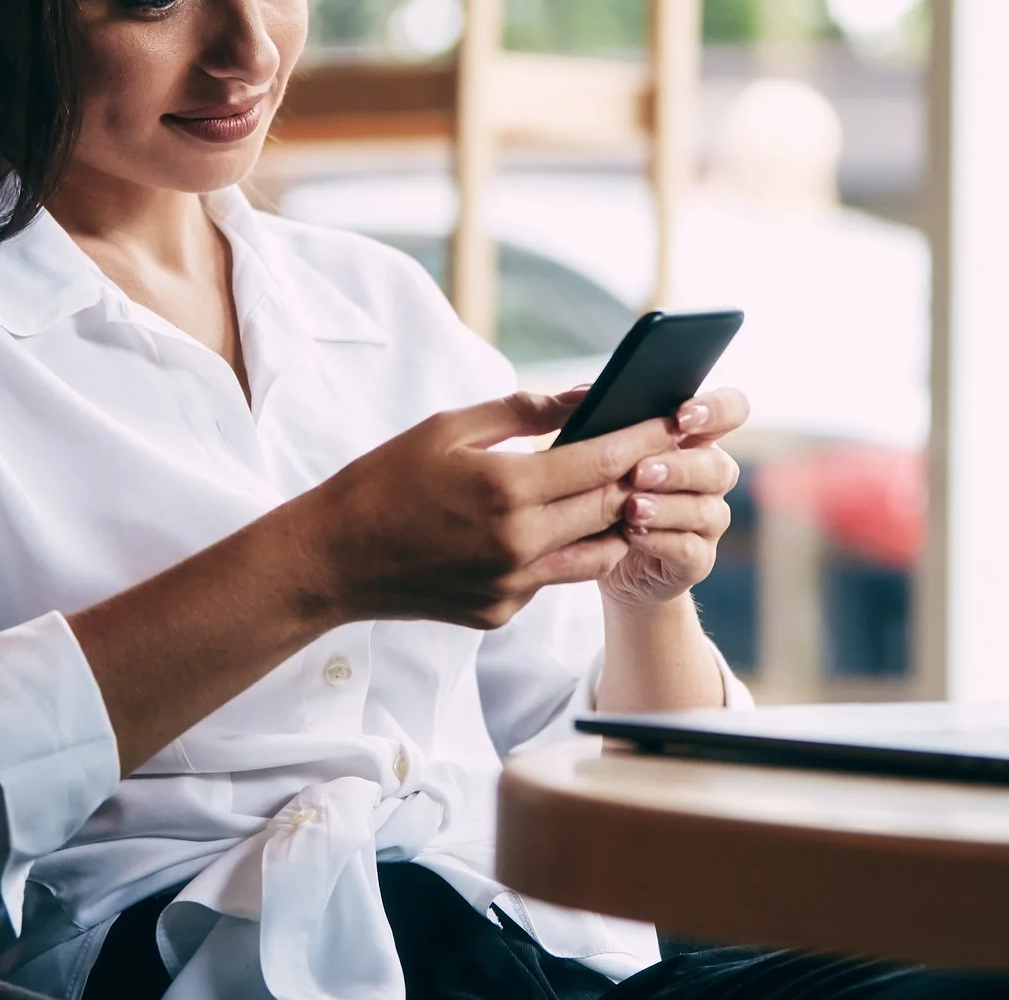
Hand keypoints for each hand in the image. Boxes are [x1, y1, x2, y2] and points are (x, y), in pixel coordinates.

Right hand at [293, 391, 676, 629]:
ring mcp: (511, 586)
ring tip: (620, 492)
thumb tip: (583, 395)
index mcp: (505, 488)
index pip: (601, 460)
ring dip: (614, 522)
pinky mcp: (501, 612)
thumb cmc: (385, 481)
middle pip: (610, 507)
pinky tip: (551, 528)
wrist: (333, 559)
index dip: (645, 437)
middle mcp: (517, 543)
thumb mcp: (448, 428)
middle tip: (660, 452)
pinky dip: (563, 550)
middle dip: (640, 477)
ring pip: (597, 553)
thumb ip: (522, 411)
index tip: (675, 419)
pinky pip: (553, 578)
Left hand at [599, 389, 747, 612]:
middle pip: (718, 466)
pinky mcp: (697, 560)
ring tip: (631, 507)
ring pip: (704, 510)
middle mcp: (710, 479)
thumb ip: (606, 422)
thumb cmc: (608, 491)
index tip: (682, 417)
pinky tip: (633, 534)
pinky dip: (660, 541)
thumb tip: (586, 394)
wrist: (606, 557)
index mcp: (696, 440)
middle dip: (679, 468)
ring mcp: (708, 522)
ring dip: (667, 507)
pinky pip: (689, 550)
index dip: (716, 410)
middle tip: (639, 472)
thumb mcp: (605, 454)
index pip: (731, 411)